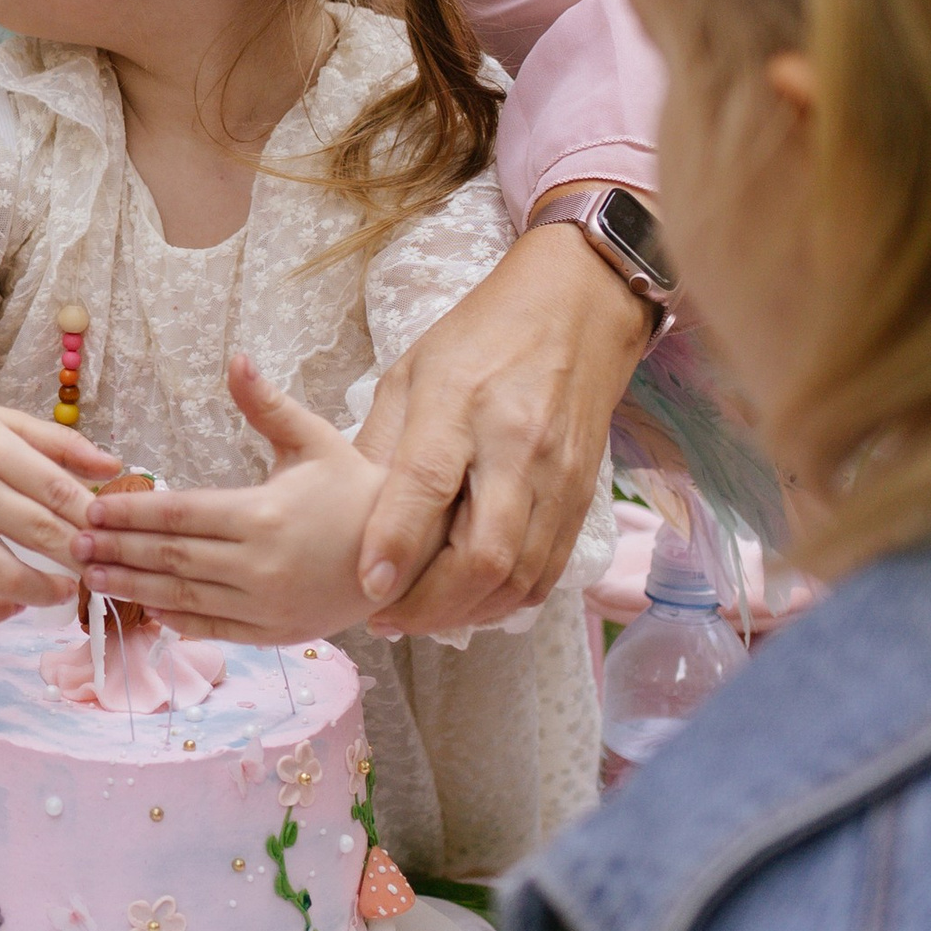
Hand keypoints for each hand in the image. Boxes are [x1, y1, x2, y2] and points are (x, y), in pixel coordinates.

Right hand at [0, 401, 119, 619]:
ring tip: (64, 589)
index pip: (56, 489)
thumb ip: (59, 443)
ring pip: (4, 576)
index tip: (113, 534)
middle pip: (39, 532)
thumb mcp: (1, 421)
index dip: (92, 518)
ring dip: (46, 591)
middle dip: (80, 557)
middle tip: (100, 568)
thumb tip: (114, 468)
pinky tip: (17, 603)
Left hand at [71, 356, 383, 643]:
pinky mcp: (277, 633)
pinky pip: (216, 630)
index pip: (180, 514)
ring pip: (185, 598)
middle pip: (172, 558)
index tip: (93, 509)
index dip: (131, 513)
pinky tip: (145, 612)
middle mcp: (261, 565)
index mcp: (264, 514)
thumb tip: (236, 358)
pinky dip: (176, 623)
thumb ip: (266, 405)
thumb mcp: (315, 439)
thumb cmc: (356, 489)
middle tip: (72, 543)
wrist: (410, 552)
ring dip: (134, 588)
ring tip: (92, 578)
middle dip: (118, 550)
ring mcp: (268, 605)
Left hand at [353, 219, 648, 637]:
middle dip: (430, 602)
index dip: (397, 541)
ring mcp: (556, 477)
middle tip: (384, 618)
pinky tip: (467, 605)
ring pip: (518, 575)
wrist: (577, 311)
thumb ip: (384, 441)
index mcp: (461, 401)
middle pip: (483, 550)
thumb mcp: (412, 371)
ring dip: (464, 612)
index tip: (366, 585)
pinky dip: (504, 602)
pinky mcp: (582, 498)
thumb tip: (348, 510)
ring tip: (415, 619)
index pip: (428, 483)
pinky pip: (546, 572)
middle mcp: (516, 445)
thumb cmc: (479, 336)